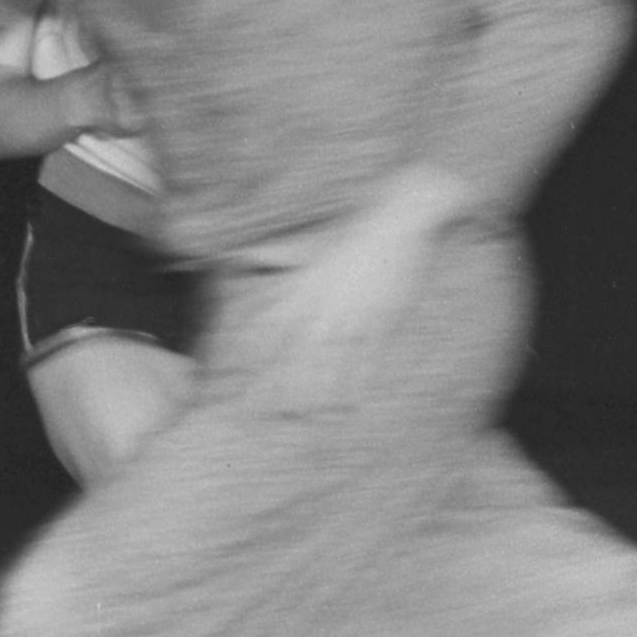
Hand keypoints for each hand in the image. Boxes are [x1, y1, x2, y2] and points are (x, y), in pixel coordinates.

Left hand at [249, 170, 456, 408]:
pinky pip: (367, 358)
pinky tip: (350, 404)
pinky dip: (358, 383)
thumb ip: (283, 255)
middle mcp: (325, 303)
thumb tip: (250, 255)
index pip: (268, 326)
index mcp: (304, 285)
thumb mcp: (314, 243)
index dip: (250, 354)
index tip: (235, 379)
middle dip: (282, 388)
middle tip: (268, 416)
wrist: (401, 217)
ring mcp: (355, 313)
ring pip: (331, 363)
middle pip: (297, 355)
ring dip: (319, 394)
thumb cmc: (358, 230)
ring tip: (308, 419)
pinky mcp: (383, 319)